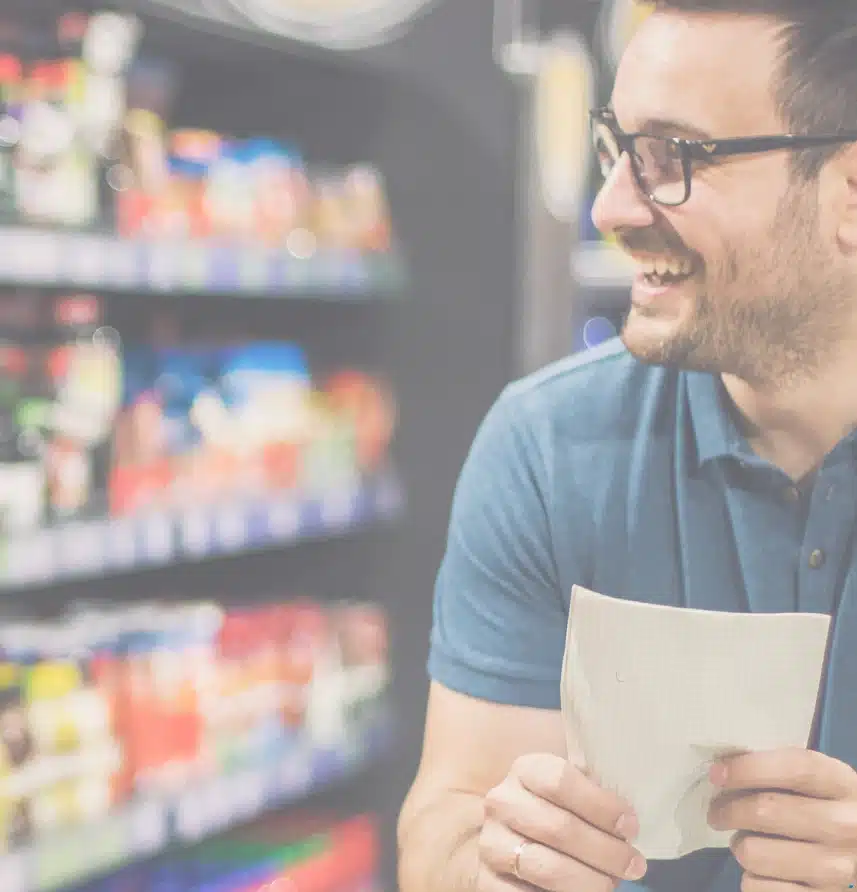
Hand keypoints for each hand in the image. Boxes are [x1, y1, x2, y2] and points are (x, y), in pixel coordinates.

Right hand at [477, 753, 647, 891]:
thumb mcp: (571, 789)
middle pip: (558, 828)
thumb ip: (593, 790)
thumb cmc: (556, 808)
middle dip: (605, 851)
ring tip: (612, 883)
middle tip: (634, 864)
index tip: (630, 826)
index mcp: (525, 770)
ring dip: (589, 882)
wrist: (510, 836)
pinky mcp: (486, 880)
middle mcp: (502, 802)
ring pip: (545, 867)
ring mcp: (491, 842)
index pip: (560, 781)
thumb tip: (628, 818)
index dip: (600, 805)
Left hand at [707, 747, 856, 890]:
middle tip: (717, 812)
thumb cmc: (821, 809)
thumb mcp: (814, 783)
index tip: (716, 774)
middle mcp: (846, 826)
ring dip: (740, 846)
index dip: (748, 768)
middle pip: (766, 810)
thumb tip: (723, 769)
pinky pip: (757, 888)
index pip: (795, 768)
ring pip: (754, 853)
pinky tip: (764, 870)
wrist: (855, 854)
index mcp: (841, 784)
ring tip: (747, 842)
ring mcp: (837, 870)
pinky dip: (751, 879)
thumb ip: (778, 770)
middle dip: (727, 809)